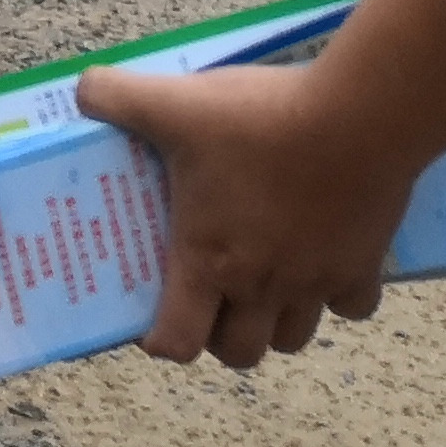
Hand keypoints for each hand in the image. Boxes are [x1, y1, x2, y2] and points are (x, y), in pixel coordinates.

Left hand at [77, 62, 422, 370]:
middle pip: (242, 354)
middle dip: (220, 337)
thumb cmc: (260, 119)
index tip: (152, 316)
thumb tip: (81, 92)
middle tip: (209, 298)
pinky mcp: (365, 266)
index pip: (178, 342)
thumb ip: (115, 97)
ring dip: (276, 323)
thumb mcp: (174, 102)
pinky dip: (336, 296)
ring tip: (262, 282)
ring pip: (295, 338)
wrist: (359, 116)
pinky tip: (322, 260)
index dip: (159, 339)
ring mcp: (317, 281)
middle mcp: (263, 286)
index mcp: (209, 259)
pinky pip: (351, 307)